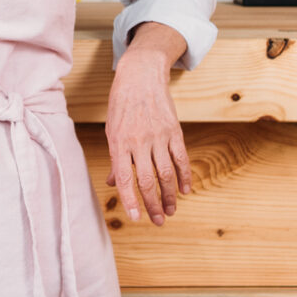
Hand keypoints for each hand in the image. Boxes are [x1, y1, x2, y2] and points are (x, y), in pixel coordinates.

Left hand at [104, 23, 193, 226]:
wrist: (141, 74)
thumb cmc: (121, 103)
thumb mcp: (111, 128)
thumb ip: (116, 158)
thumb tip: (114, 183)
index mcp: (118, 142)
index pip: (125, 179)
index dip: (130, 201)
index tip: (136, 218)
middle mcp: (138, 141)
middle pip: (147, 180)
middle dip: (153, 205)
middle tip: (157, 221)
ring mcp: (158, 135)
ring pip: (166, 173)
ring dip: (169, 195)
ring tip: (170, 211)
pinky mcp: (174, 130)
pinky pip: (181, 158)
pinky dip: (184, 176)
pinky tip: (184, 190)